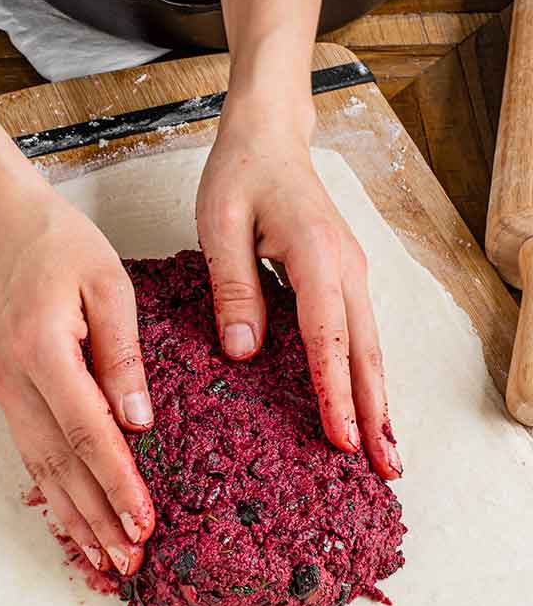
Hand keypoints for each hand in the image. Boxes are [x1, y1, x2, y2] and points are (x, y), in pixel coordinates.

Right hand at [0, 167, 155, 577]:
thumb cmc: (59, 242)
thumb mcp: (109, 282)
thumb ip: (122, 355)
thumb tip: (138, 424)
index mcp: (42, 348)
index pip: (87, 432)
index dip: (117, 482)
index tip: (143, 521)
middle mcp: (13, 379)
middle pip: (60, 466)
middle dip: (97, 519)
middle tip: (130, 561)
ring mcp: (1, 389)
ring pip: (40, 470)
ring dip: (73, 519)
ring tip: (104, 560)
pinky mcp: (1, 392)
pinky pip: (30, 455)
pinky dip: (53, 494)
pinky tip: (74, 522)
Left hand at [197, 101, 399, 477]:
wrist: (268, 136)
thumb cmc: (240, 175)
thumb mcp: (220, 225)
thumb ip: (232, 289)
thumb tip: (243, 353)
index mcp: (317, 257)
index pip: (328, 339)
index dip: (335, 393)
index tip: (342, 439)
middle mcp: (346, 269)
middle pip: (366, 353)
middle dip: (376, 414)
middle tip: (384, 469)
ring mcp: (350, 275)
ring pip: (370, 349)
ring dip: (379, 403)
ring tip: (384, 455)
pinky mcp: (343, 281)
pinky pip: (359, 338)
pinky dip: (365, 378)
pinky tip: (366, 411)